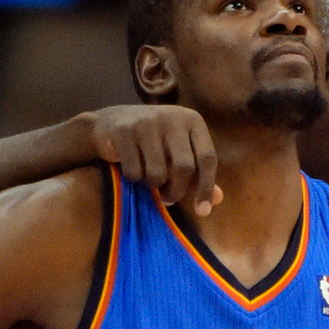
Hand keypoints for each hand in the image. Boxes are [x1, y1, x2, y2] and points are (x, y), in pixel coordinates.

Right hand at [87, 105, 222, 216]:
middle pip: (184, 167)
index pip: (207, 158)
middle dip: (176, 191)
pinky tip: (132, 169)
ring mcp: (147, 122)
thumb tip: (218, 199)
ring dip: (153, 186)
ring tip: (149, 180)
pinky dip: (134, 179)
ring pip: (158, 173)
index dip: (206, 187)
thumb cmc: (153, 141)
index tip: (202, 211)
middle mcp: (173, 117)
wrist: (110, 123)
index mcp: (192, 120)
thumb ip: (198, 174)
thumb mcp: (179, 151)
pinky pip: (134, 172)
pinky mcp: (124, 131)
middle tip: (168, 199)